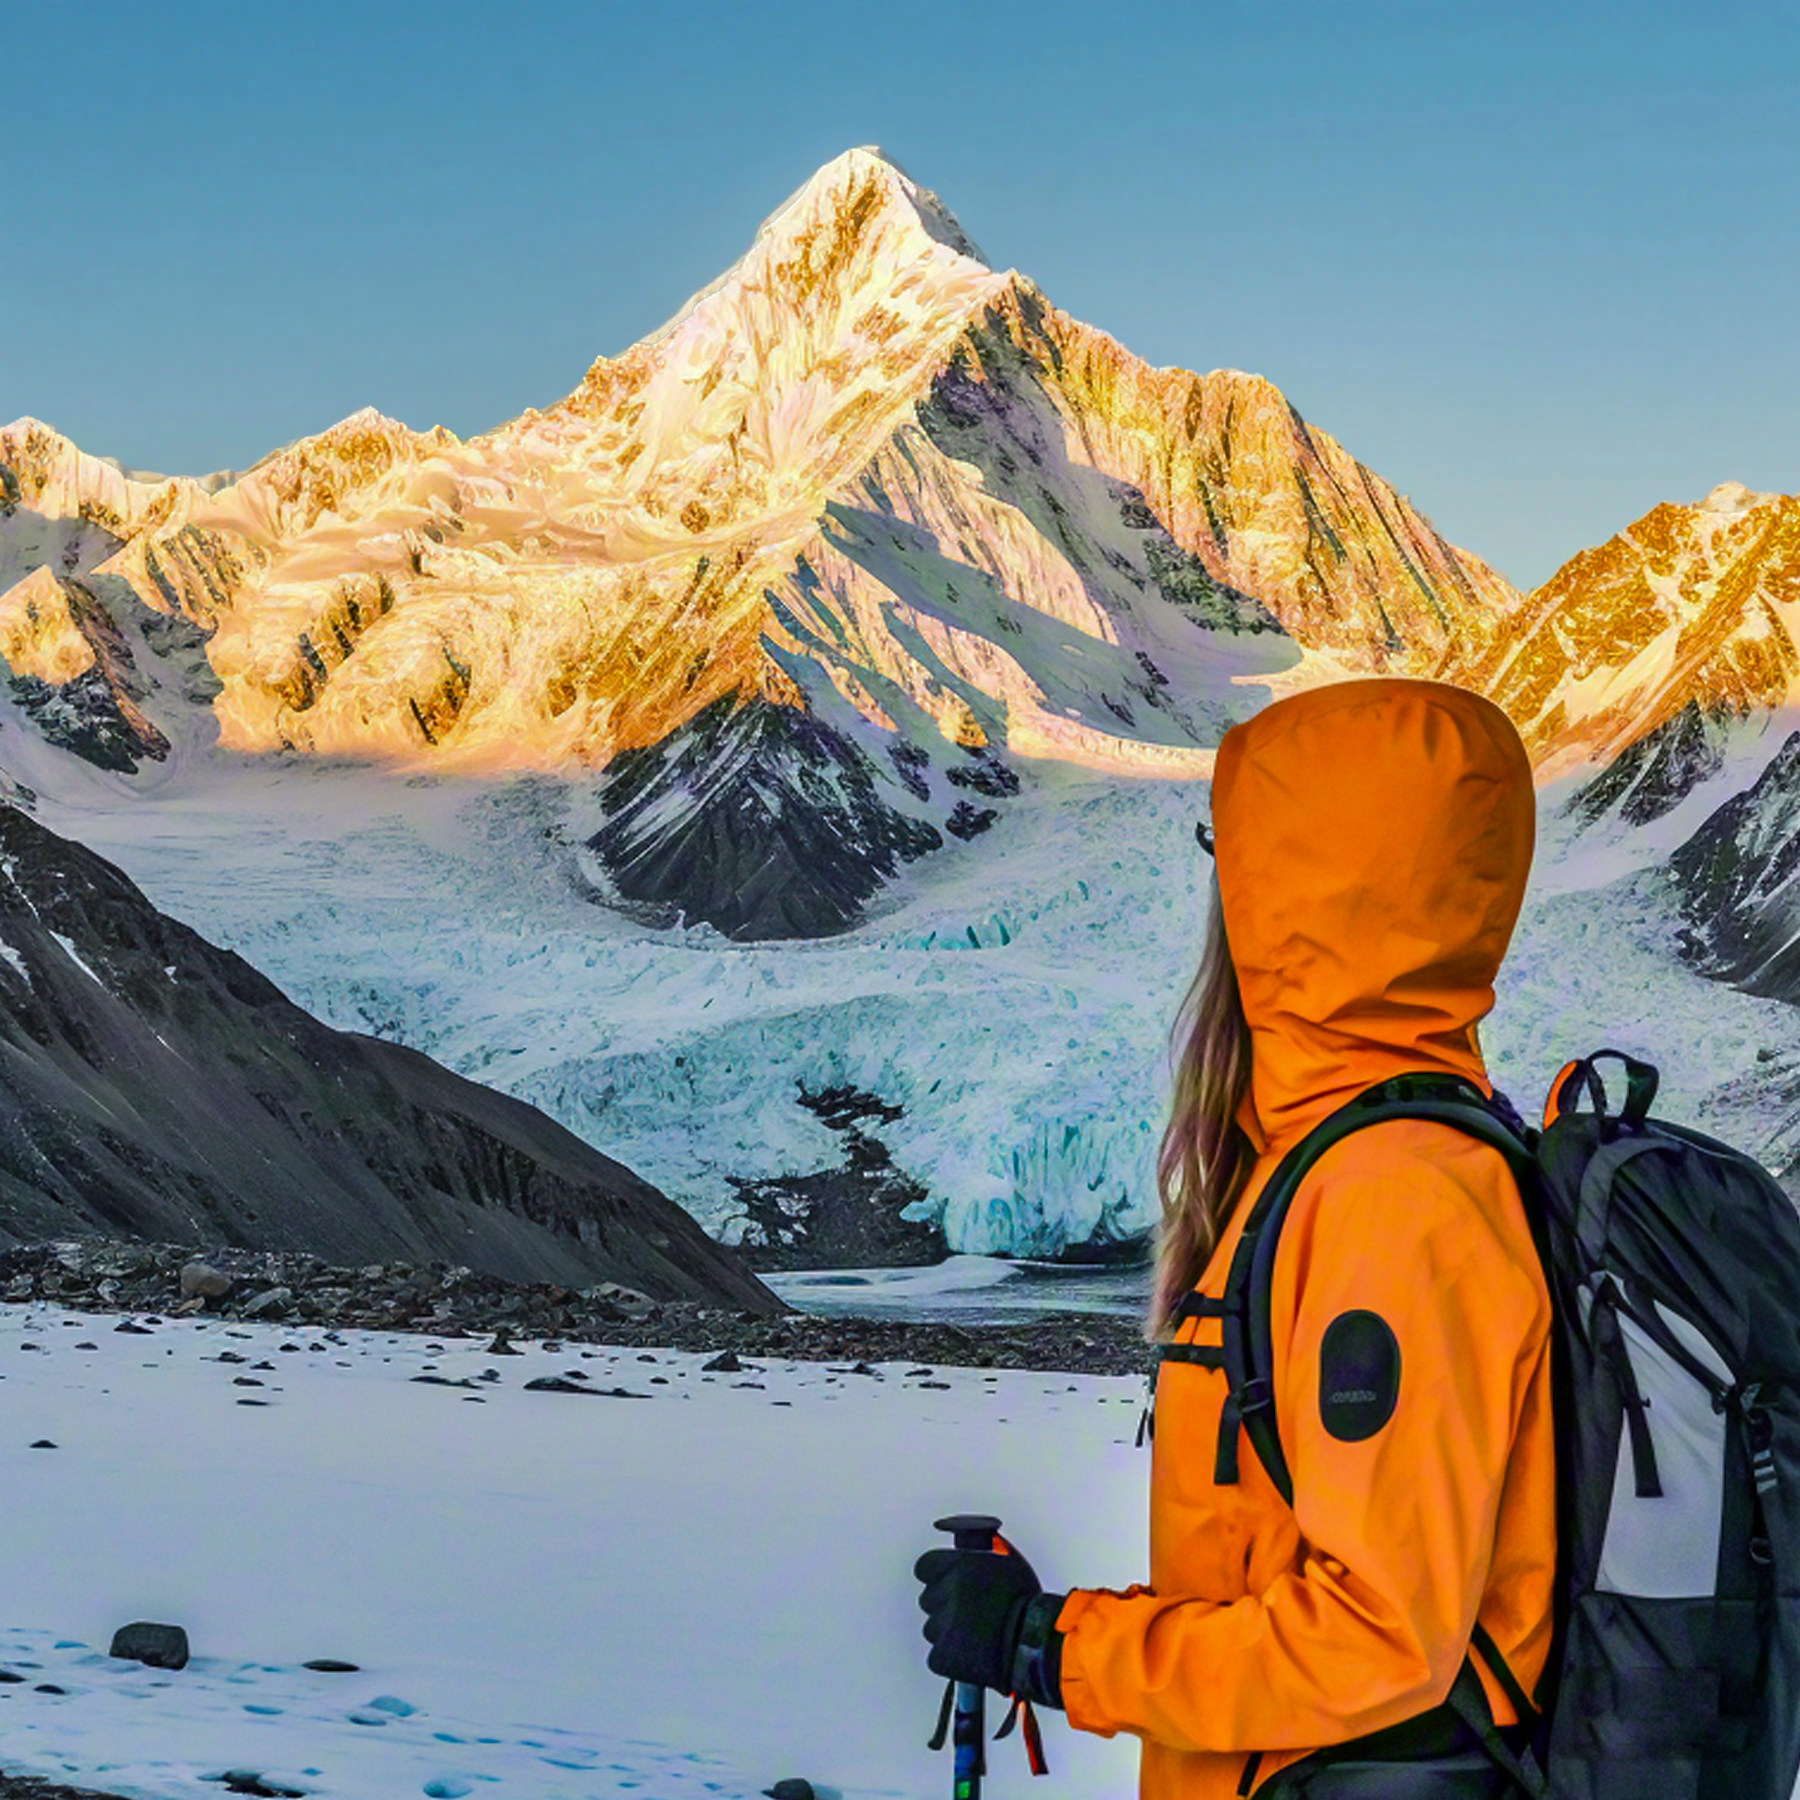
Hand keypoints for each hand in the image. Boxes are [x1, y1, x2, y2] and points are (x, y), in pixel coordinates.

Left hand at [914, 1539, 1044, 1693]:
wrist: (1036, 1642)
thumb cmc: (1027, 1602)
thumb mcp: (1007, 1559)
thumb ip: (981, 1549)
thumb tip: (965, 1536)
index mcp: (961, 1566)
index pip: (925, 1567)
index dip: (935, 1575)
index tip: (944, 1581)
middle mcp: (949, 1592)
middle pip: (929, 1598)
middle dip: (945, 1605)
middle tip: (970, 1612)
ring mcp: (944, 1625)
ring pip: (933, 1628)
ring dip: (948, 1631)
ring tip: (976, 1634)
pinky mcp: (944, 1656)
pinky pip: (937, 1656)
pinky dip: (950, 1657)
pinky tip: (971, 1652)